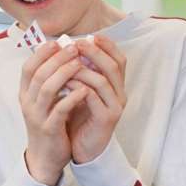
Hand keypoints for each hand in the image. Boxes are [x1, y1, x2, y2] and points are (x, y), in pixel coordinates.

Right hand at [19, 42, 86, 185]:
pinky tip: (85, 89)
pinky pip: (59, 110)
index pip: (28, 67)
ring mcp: (37, 116)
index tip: (57, 42)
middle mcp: (27, 103)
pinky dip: (72, 97)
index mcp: (25, 94)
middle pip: (38, 74)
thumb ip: (49, 82)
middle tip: (74, 47)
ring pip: (47, 89)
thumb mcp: (44, 102)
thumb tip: (60, 56)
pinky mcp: (49, 129)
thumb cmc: (48, 125)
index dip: (42, 53)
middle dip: (56, 58)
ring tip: (80, 63)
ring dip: (64, 73)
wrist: (45, 158)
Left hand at [66, 36, 126, 165]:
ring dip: (84, 69)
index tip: (91, 36)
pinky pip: (93, 98)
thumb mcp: (82, 92)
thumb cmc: (81, 118)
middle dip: (95, 52)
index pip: (119, 59)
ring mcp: (115, 107)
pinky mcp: (106, 119)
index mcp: (116, 86)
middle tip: (77, 44)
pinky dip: (79, 88)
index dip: (107, 45)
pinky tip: (65, 83)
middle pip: (113, 66)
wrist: (84, 149)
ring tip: (67, 63)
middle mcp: (120, 94)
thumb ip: (82, 73)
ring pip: (103, 80)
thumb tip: (69, 48)